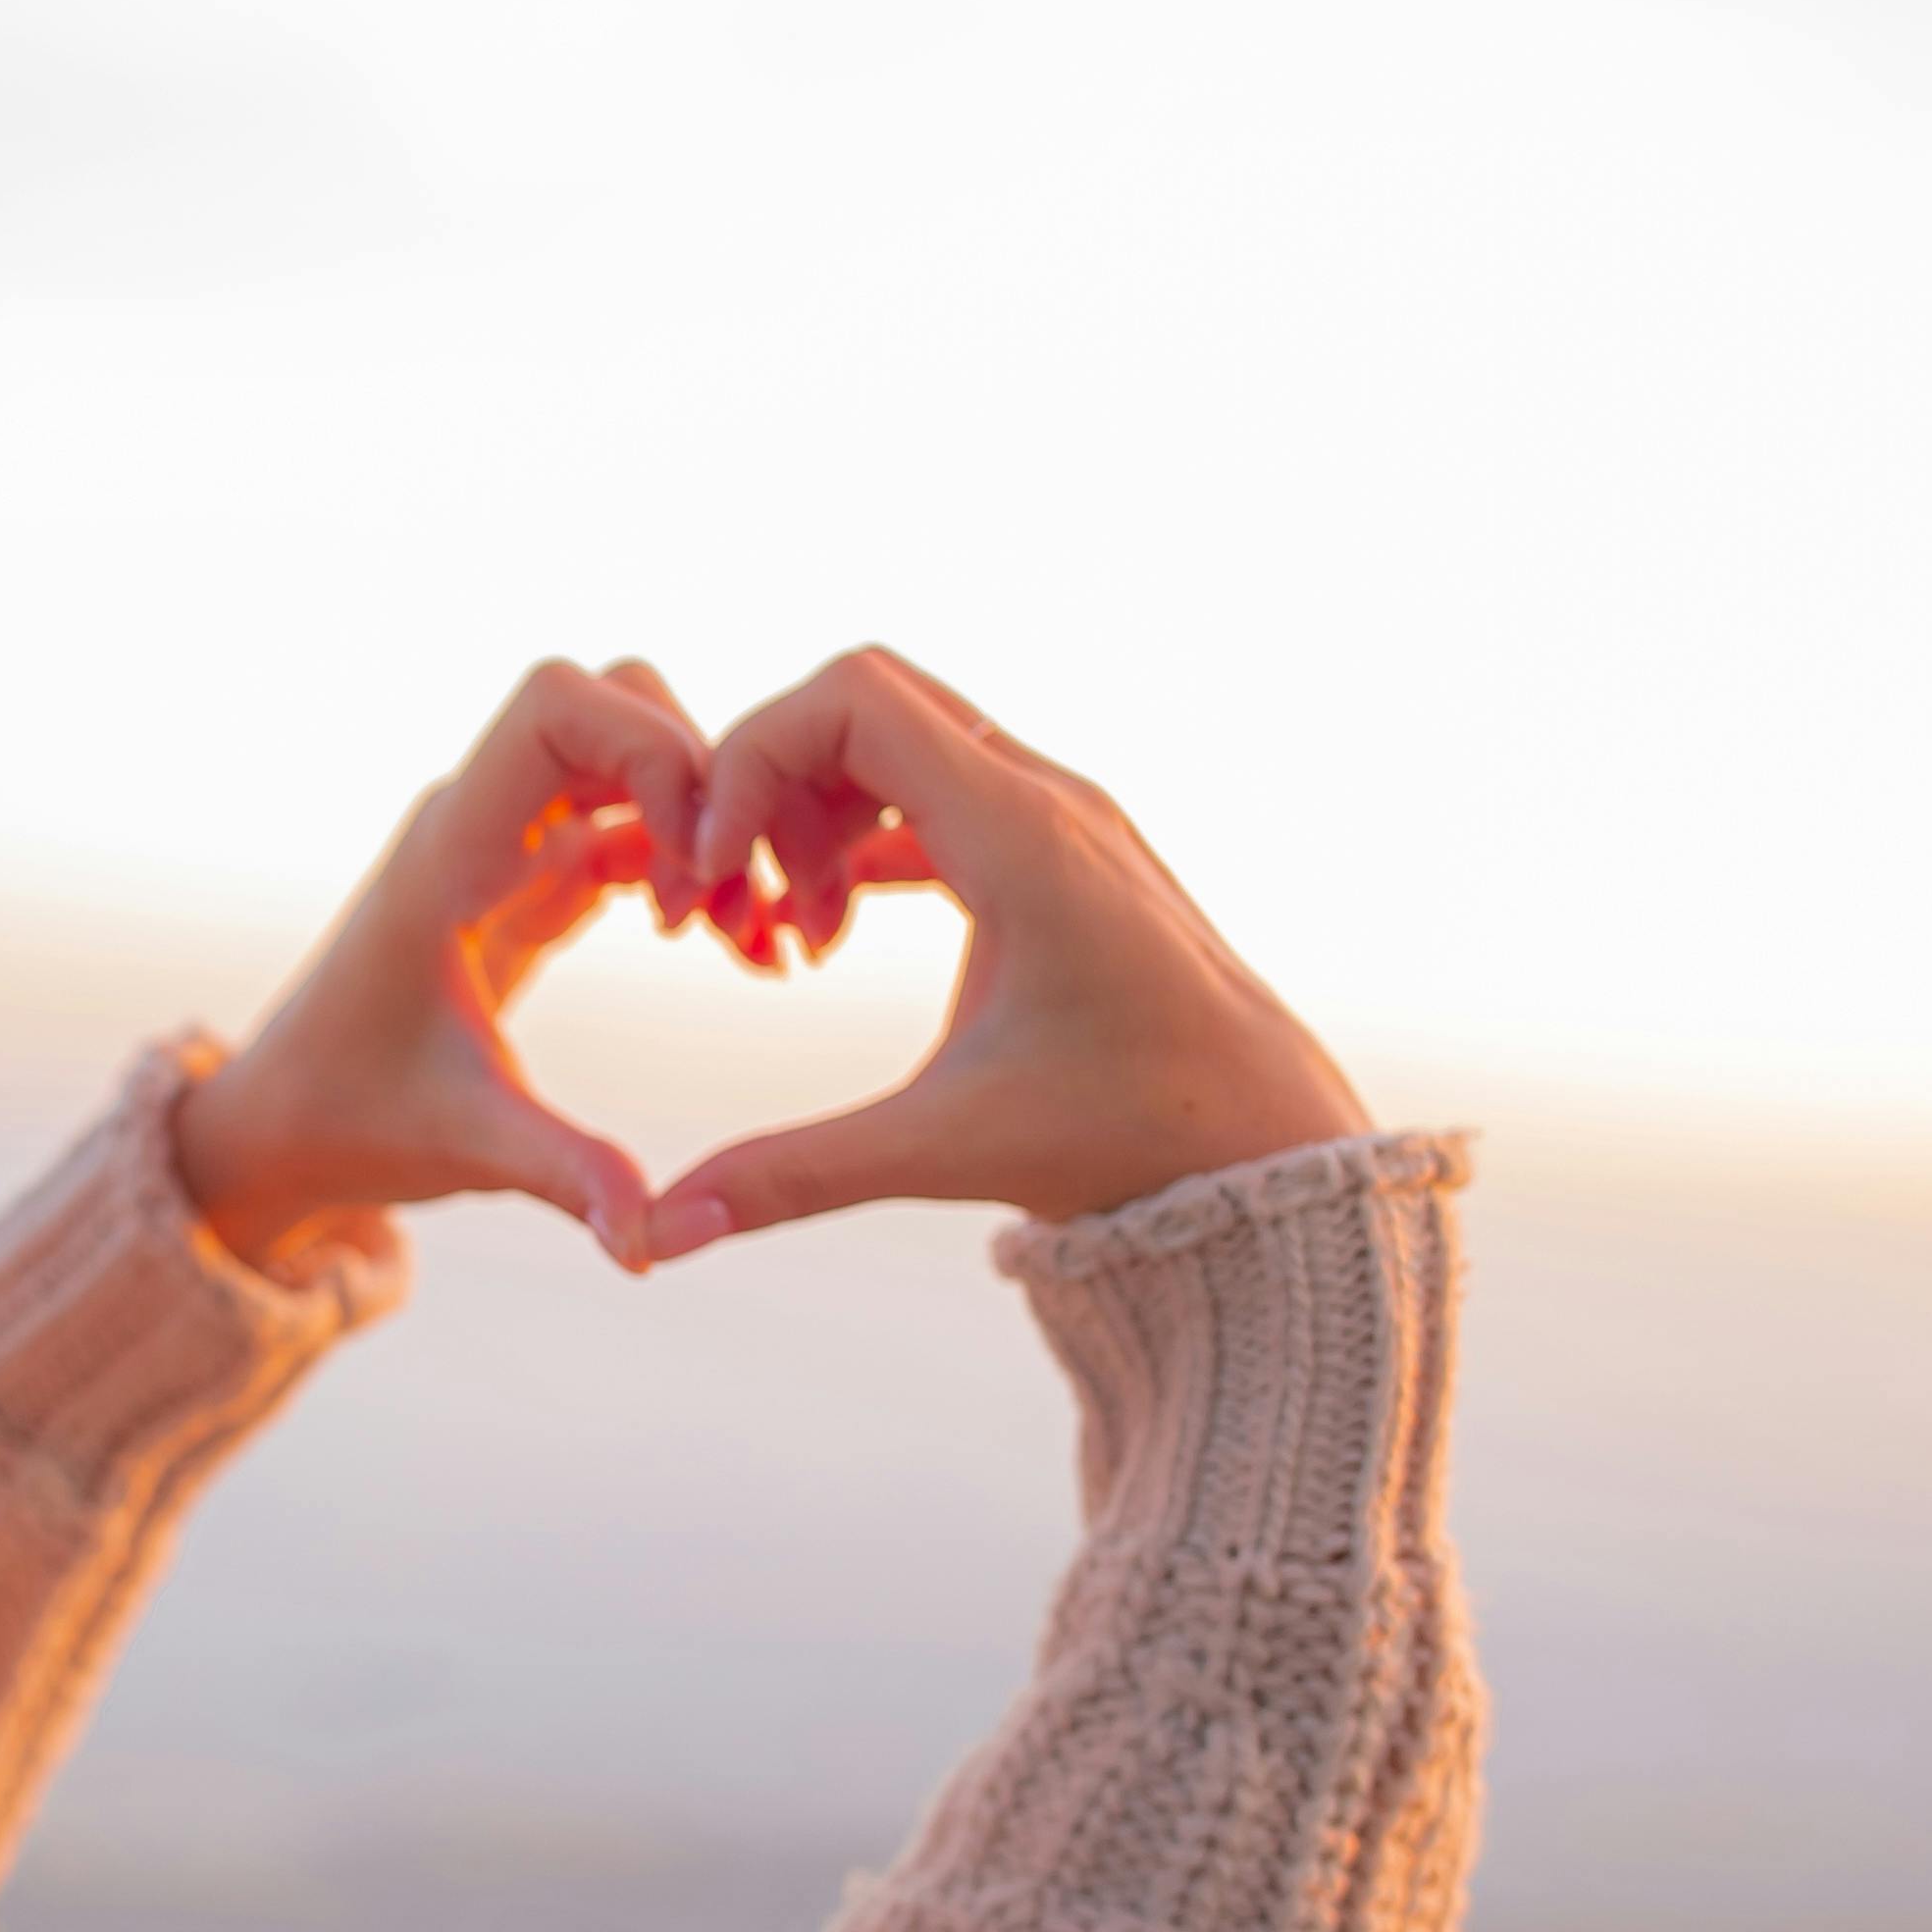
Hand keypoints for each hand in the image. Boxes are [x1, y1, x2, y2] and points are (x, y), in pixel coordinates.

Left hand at [173, 660, 702, 1273]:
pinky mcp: (535, 882)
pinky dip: (697, 866)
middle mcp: (480, 823)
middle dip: (702, 784)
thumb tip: (652, 1244)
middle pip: (616, 704)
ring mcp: (511, 844)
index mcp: (450, 853)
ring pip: (637, 756)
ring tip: (755, 938)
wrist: (285, 1124)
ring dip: (710, 827)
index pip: (553, 708)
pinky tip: (743, 948)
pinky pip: (638, 826)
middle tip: (741, 906)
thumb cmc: (353, 1120)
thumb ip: (564, 1175)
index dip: (649, 748)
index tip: (694, 864)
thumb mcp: (467, 1145)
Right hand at [641, 649, 1367, 1250]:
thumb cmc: (1131, 1137)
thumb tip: (664, 1233)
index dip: (752, 758)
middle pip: (865, 700)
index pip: (851, 698)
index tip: (715, 867)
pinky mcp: (1065, 852)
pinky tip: (834, 936)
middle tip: (743, 896)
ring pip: (902, 743)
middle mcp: (1045, 797)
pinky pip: (938, 794)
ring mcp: (1062, 816)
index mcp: (1019, 834)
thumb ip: (793, 1176)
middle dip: (775, 782)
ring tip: (798, 936)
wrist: (1267, 1146)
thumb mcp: (946, 1149)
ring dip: (818, 815)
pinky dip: (865, 840)